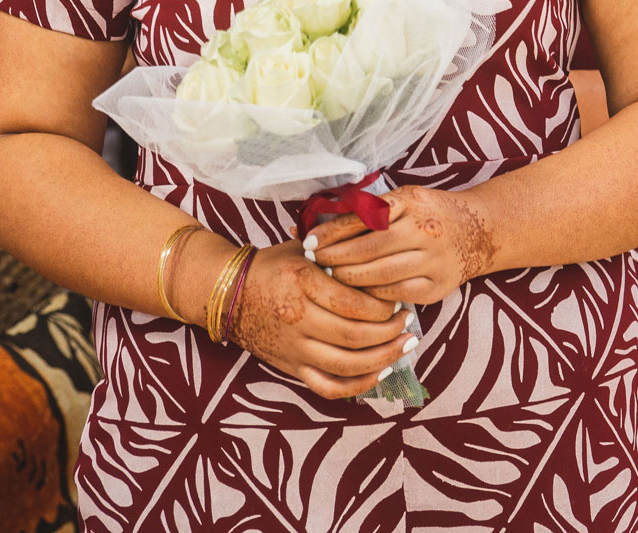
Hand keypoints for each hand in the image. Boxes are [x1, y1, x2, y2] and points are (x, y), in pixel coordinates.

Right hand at [218, 241, 412, 400]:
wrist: (229, 295)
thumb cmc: (272, 267)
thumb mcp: (303, 249)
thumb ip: (339, 252)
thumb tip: (381, 255)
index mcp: (302, 283)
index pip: (354, 303)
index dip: (383, 306)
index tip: (397, 300)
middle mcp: (297, 317)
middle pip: (355, 336)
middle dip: (390, 332)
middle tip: (408, 322)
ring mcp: (293, 347)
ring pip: (346, 365)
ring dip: (383, 358)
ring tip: (404, 346)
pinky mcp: (291, 367)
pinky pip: (328, 387)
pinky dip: (358, 386)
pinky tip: (381, 372)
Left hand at [307, 186, 495, 305]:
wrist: (478, 231)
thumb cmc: (429, 213)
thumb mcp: (404, 198)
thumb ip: (370, 209)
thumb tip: (320, 219)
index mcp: (411, 204)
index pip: (362, 219)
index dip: (331, 233)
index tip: (308, 241)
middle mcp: (424, 231)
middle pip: (369, 249)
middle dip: (335, 258)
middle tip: (313, 262)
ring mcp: (432, 261)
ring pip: (381, 275)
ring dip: (350, 278)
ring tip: (330, 277)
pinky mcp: (436, 287)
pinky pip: (396, 295)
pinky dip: (373, 294)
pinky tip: (357, 292)